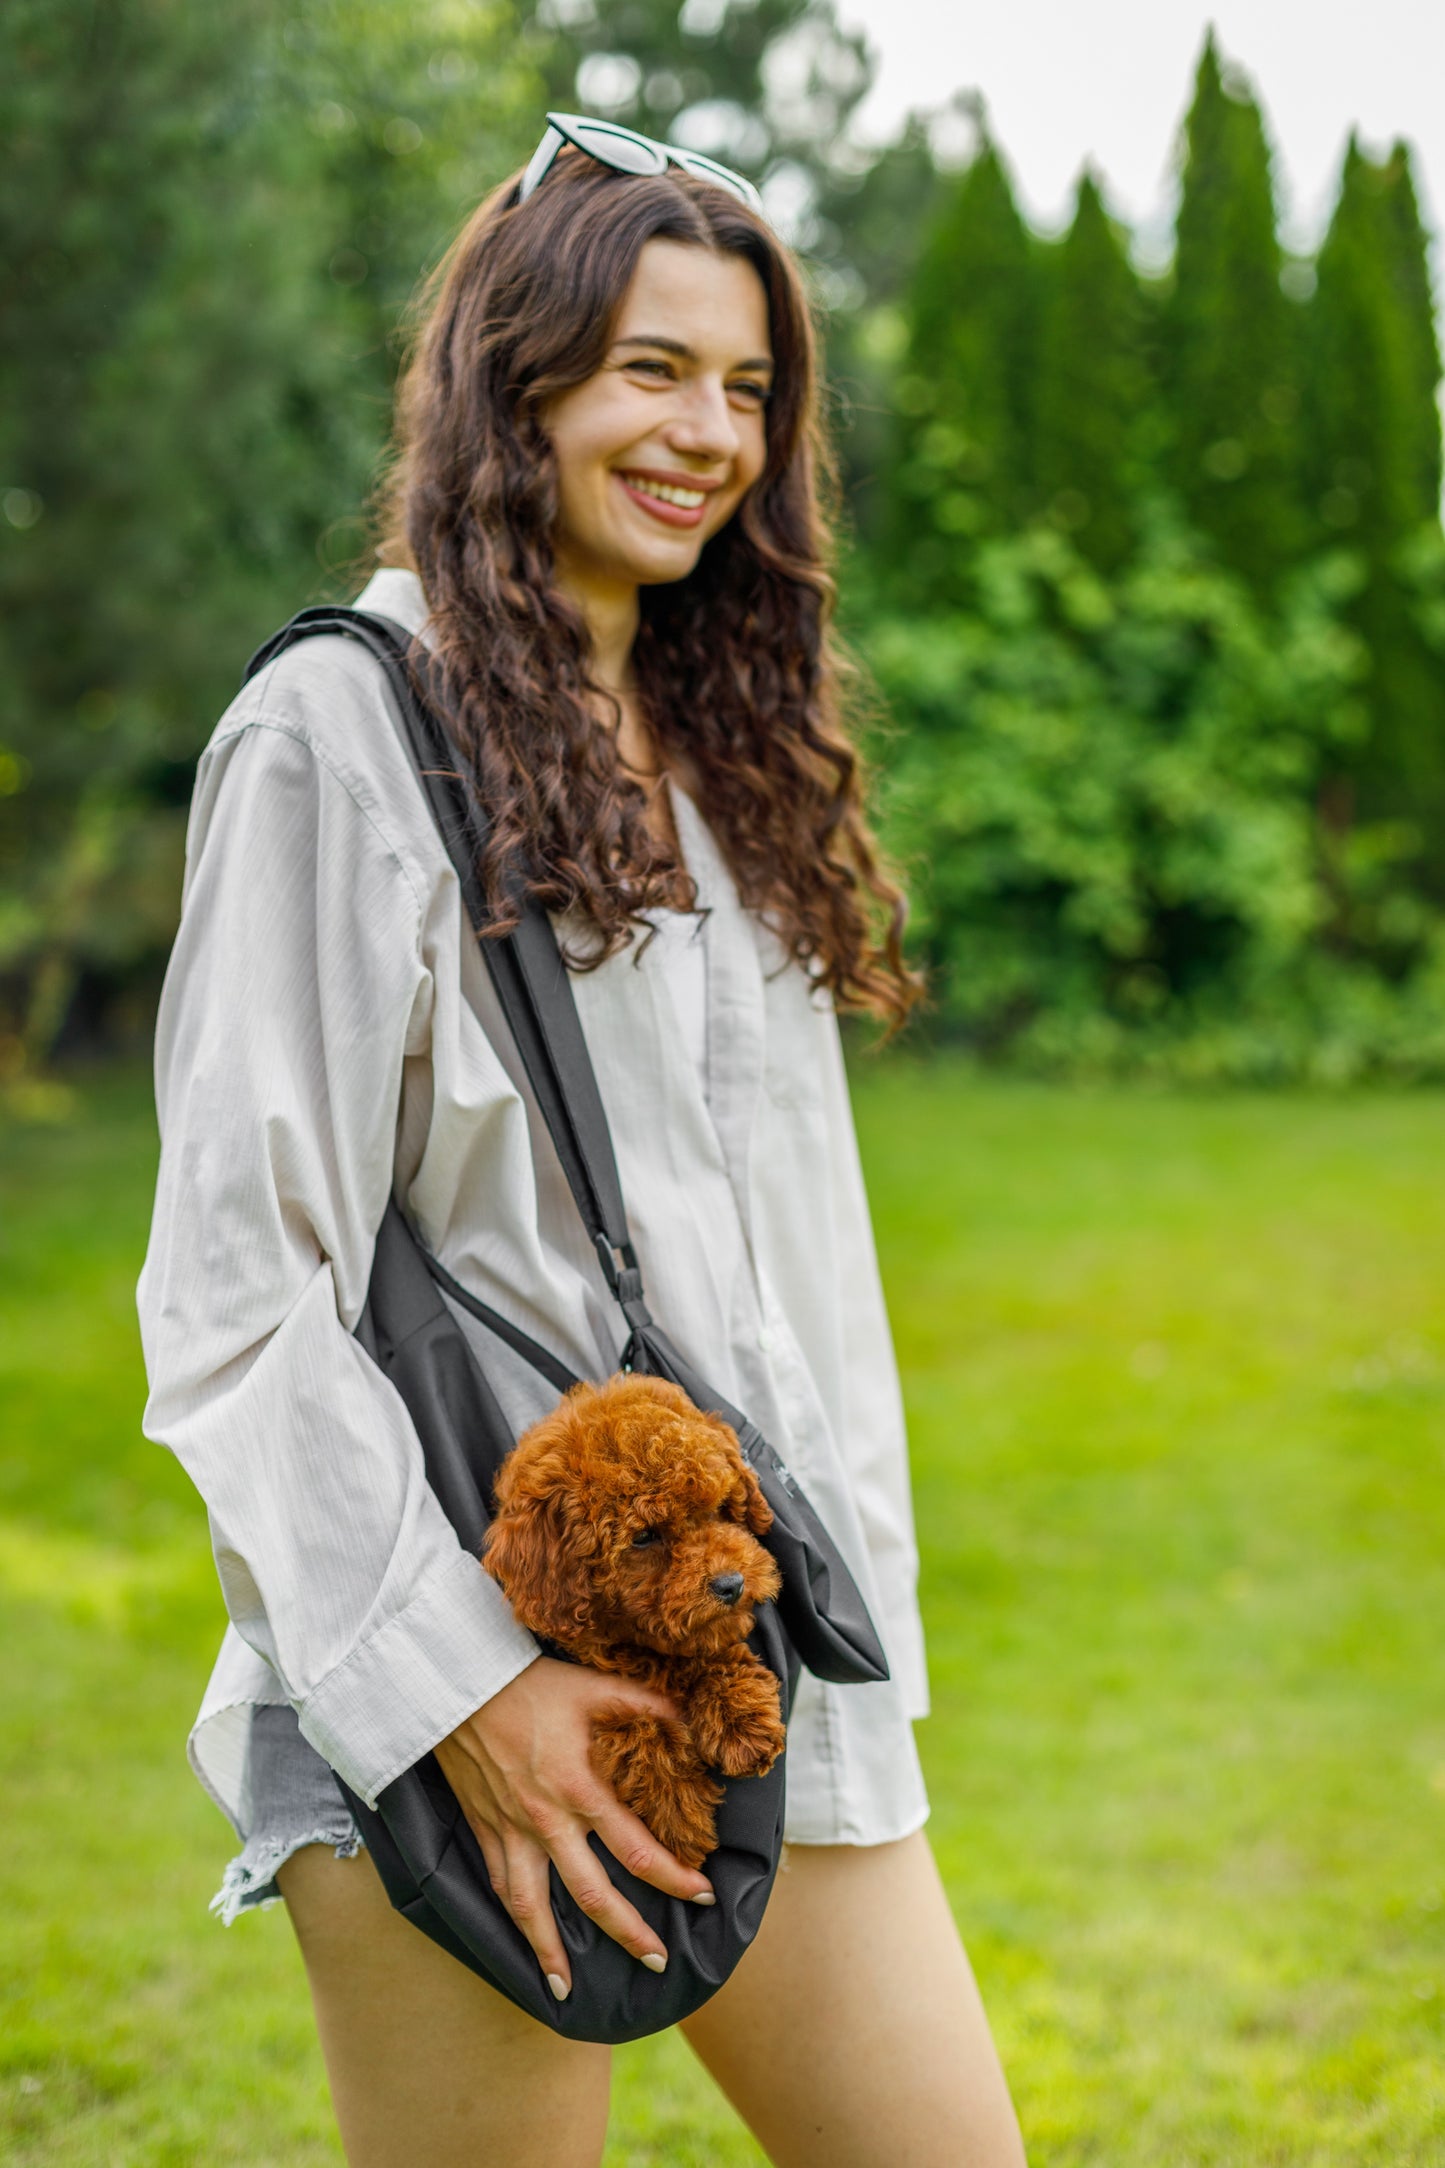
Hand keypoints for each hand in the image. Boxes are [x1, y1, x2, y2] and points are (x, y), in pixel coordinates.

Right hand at [433, 1657, 714, 2000]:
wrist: (459, 1684)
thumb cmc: (530, 1683)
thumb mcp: (594, 1686)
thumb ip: (647, 1706)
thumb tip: (694, 1721)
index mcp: (580, 1788)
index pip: (637, 1849)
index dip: (673, 1878)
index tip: (701, 1895)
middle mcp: (547, 1821)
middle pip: (593, 1895)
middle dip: (629, 1933)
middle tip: (657, 1961)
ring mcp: (511, 1831)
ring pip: (533, 1909)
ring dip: (553, 1952)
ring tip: (567, 1990)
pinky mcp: (483, 1830)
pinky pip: (499, 1887)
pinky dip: (513, 1922)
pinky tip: (523, 1944)